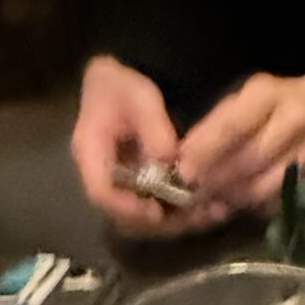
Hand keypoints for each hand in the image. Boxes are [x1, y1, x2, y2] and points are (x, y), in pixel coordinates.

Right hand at [72, 55, 228, 237]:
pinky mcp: (140, 189)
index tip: (157, 212)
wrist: (121, 82)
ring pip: (145, 220)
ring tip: (213, 213)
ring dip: (178, 222)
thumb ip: (153, 127)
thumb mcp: (138, 96)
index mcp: (90, 153)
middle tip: (196, 215)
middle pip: (124, 217)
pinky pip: (158, 210)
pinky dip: (184, 213)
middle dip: (161, 223)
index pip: (101, 193)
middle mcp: (104, 178)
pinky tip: (214, 206)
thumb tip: (169, 159)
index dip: (127, 208)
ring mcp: (122, 186)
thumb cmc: (123, 85)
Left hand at [177, 66, 304, 218]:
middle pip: (248, 159)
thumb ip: (221, 124)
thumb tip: (184, 157)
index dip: (205, 151)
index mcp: (268, 94)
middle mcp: (293, 119)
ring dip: (234, 197)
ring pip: (265, 184)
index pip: (232, 126)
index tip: (182, 171)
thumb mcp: (252, 98)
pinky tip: (242, 206)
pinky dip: (256, 207)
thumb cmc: (283, 101)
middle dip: (216, 181)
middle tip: (191, 196)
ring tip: (213, 202)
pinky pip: (282, 198)